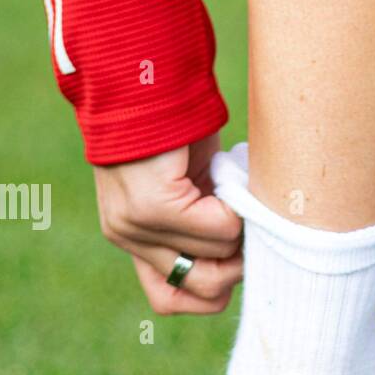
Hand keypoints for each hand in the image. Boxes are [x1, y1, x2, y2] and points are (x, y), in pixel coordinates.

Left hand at [92, 133, 243, 314]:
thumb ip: (200, 215)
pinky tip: (229, 174)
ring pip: (218, 260)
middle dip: (239, 263)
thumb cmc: (177, 121)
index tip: (232, 246)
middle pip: (203, 290)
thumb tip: (248, 245)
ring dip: (243, 228)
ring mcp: (137, 226)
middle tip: (246, 218)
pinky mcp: (154, 206)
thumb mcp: (187, 181)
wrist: (146, 74)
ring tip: (236, 188)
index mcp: (131, 237)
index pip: (168, 300)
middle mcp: (127, 238)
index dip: (212, 285)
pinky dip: (239, 206)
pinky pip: (220, 228)